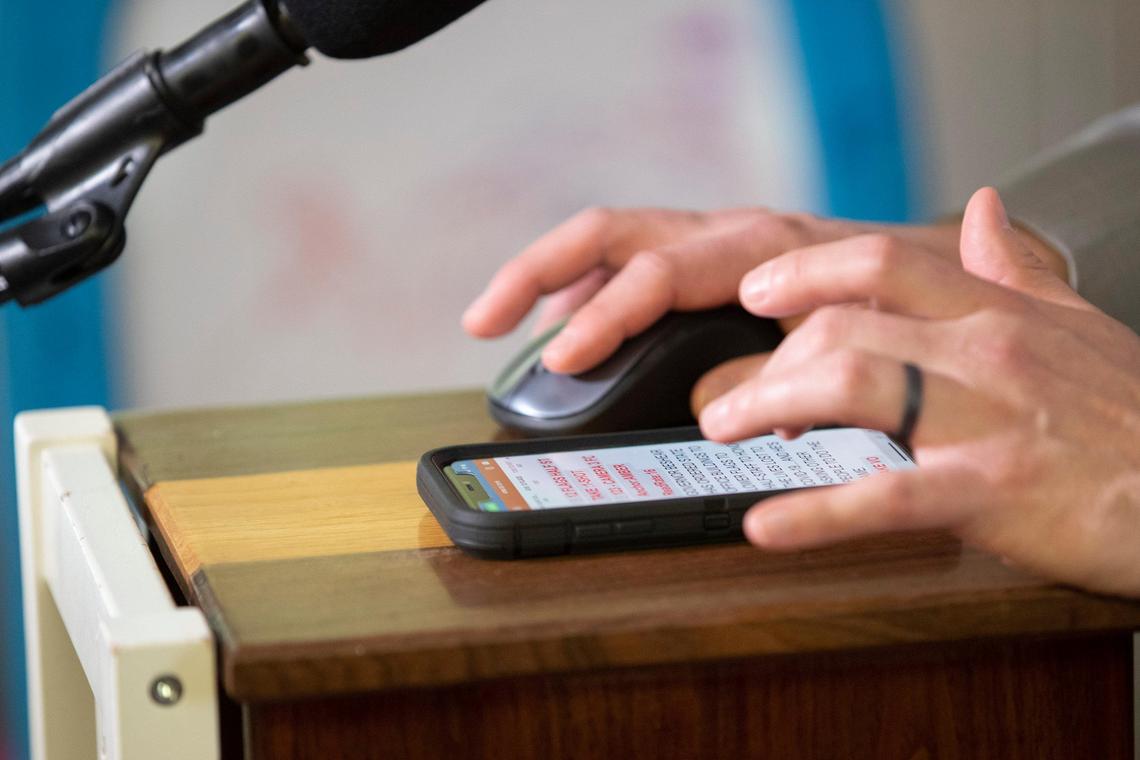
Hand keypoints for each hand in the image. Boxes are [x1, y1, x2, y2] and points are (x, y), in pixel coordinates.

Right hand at [462, 206, 962, 373]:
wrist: (947, 277)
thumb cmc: (909, 309)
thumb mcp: (859, 347)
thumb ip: (789, 371)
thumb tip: (721, 406)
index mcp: (765, 246)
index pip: (660, 271)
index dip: (606, 316)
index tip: (563, 359)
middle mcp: (730, 234)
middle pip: (612, 234)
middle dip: (539, 273)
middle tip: (486, 320)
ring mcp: (716, 244)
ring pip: (612, 239)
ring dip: (549, 276)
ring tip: (498, 319)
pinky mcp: (712, 262)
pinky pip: (632, 261)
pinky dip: (587, 290)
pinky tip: (562, 326)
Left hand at [698, 188, 1139, 596]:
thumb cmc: (1137, 415)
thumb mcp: (1082, 322)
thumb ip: (1017, 267)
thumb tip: (980, 207)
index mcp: (998, 311)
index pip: (883, 262)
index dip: (806, 271)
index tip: (755, 291)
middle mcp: (987, 351)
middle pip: (845, 326)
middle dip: (769, 360)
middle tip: (728, 398)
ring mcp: (989, 419)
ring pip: (852, 385)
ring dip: (769, 405)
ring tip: (724, 431)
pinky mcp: (996, 493)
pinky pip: (886, 497)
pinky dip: (815, 514)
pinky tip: (766, 526)